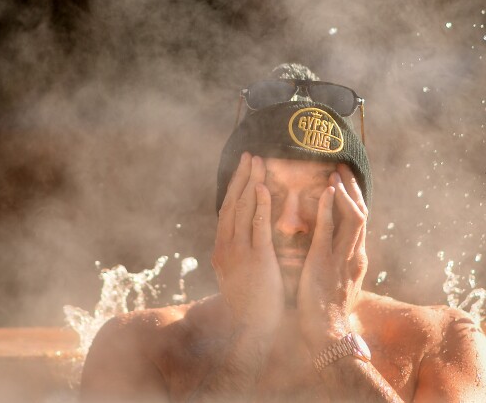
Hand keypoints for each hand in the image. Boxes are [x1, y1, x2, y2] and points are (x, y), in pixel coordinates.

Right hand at [212, 153, 283, 335]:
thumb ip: (242, 253)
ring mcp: (239, 254)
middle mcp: (226, 248)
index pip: (227, 211)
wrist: (252, 331)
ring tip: (258, 162)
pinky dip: (258, 205)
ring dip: (249, 182)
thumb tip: (250, 236)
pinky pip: (256, 226)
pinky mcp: (256, 260)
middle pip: (231, 204)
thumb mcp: (241, 274)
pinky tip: (263, 187)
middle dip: (241, 177)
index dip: (235, 187)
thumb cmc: (252, 305)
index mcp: (222, 250)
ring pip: (241, 209)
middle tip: (249, 154)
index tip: (243, 168)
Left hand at [297, 163, 368, 352]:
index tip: (347, 181)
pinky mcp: (323, 262)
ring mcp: (341, 258)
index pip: (360, 222)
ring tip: (334, 173)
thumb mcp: (337, 285)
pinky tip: (327, 191)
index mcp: (357, 260)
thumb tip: (330, 255)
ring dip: (344, 192)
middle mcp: (355, 255)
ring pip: (352, 217)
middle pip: (361, 213)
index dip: (355, 199)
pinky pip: (329, 229)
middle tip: (343, 166)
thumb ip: (337, 267)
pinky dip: (329, 208)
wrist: (325, 335)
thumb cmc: (326, 314)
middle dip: (353, 188)